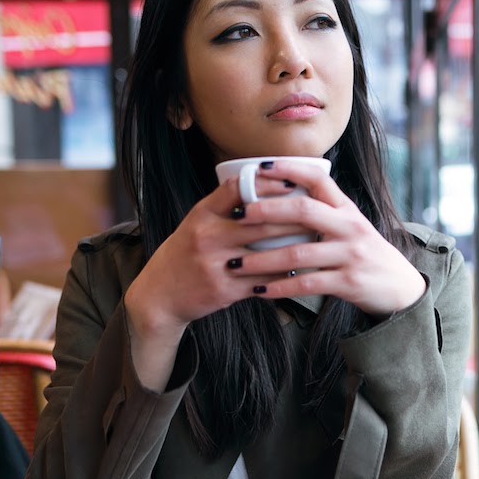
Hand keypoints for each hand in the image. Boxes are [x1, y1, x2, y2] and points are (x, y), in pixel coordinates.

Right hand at [124, 176, 314, 334]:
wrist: (159, 295)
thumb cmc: (185, 254)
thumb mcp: (197, 223)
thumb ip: (225, 207)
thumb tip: (264, 185)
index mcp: (202, 214)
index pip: (238, 188)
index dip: (268, 182)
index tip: (293, 182)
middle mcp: (207, 236)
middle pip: (261, 220)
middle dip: (295, 217)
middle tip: (319, 214)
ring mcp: (215, 265)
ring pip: (266, 252)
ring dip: (295, 247)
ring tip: (317, 240)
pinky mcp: (224, 290)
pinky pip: (263, 281)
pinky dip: (283, 276)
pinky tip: (299, 270)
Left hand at [229, 159, 426, 316]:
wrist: (399, 286)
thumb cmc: (364, 252)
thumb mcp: (349, 225)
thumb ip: (322, 211)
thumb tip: (279, 194)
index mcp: (346, 208)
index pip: (317, 178)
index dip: (288, 169)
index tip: (259, 167)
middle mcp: (350, 226)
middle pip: (304, 210)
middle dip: (266, 211)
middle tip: (237, 214)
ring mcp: (350, 254)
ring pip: (299, 253)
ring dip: (263, 259)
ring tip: (236, 263)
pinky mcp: (349, 282)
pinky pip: (307, 284)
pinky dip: (280, 288)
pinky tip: (260, 290)